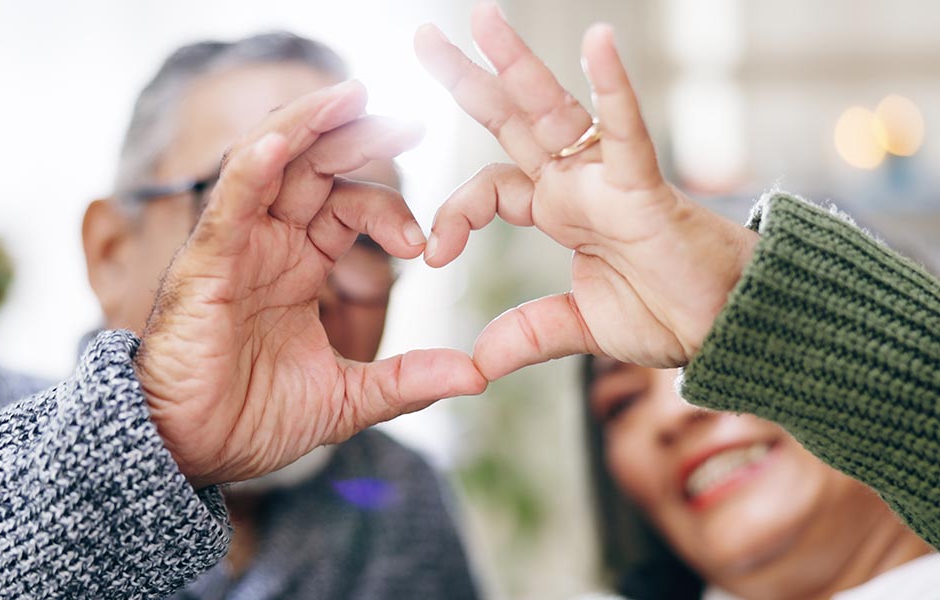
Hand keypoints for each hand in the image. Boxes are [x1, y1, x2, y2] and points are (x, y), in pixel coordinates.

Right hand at [134, 80, 486, 487]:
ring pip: (271, 162)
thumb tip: (477, 375)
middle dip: (361, 138)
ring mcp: (237, 246)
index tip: (423, 246)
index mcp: (301, 264)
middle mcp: (269, 243)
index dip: (389, 210)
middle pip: (315, 167)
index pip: (348, 206)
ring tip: (354, 95)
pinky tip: (283, 142)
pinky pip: (229, 203)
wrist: (191, 453)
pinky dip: (253, 169)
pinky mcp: (206, 263)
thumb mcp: (347, 398)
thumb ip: (408, 380)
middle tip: (412, 123)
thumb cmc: (254, 419)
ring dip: (310, 125)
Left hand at [415, 3, 757, 378]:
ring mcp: (608, 181)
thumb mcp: (580, 328)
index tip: (431, 256)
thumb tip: (475, 364)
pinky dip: (615, 90)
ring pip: (554, 111)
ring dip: (517, 63)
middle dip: (468, 80)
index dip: (453, 212)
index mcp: (558, 210)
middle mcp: (576, 184)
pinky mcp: (646, 190)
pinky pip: (628, 133)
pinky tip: (599, 39)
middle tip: (424, 37)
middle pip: (511, 121)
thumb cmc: (666, 316)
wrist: (725, 329)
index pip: (490, 187)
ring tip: (480, 17)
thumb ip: (528, 335)